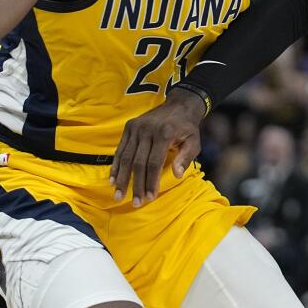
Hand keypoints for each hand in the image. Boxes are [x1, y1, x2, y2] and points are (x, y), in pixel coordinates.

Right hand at [110, 89, 205, 206]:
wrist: (179, 105)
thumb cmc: (187, 128)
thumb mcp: (194, 141)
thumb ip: (186, 158)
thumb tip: (177, 175)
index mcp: (164, 134)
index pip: (154, 163)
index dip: (151, 181)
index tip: (150, 197)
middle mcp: (147, 130)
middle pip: (138, 163)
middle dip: (136, 185)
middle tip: (135, 203)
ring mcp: (136, 127)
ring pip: (126, 157)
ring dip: (121, 179)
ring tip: (118, 196)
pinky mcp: (129, 127)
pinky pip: (120, 149)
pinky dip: (115, 166)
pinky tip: (112, 180)